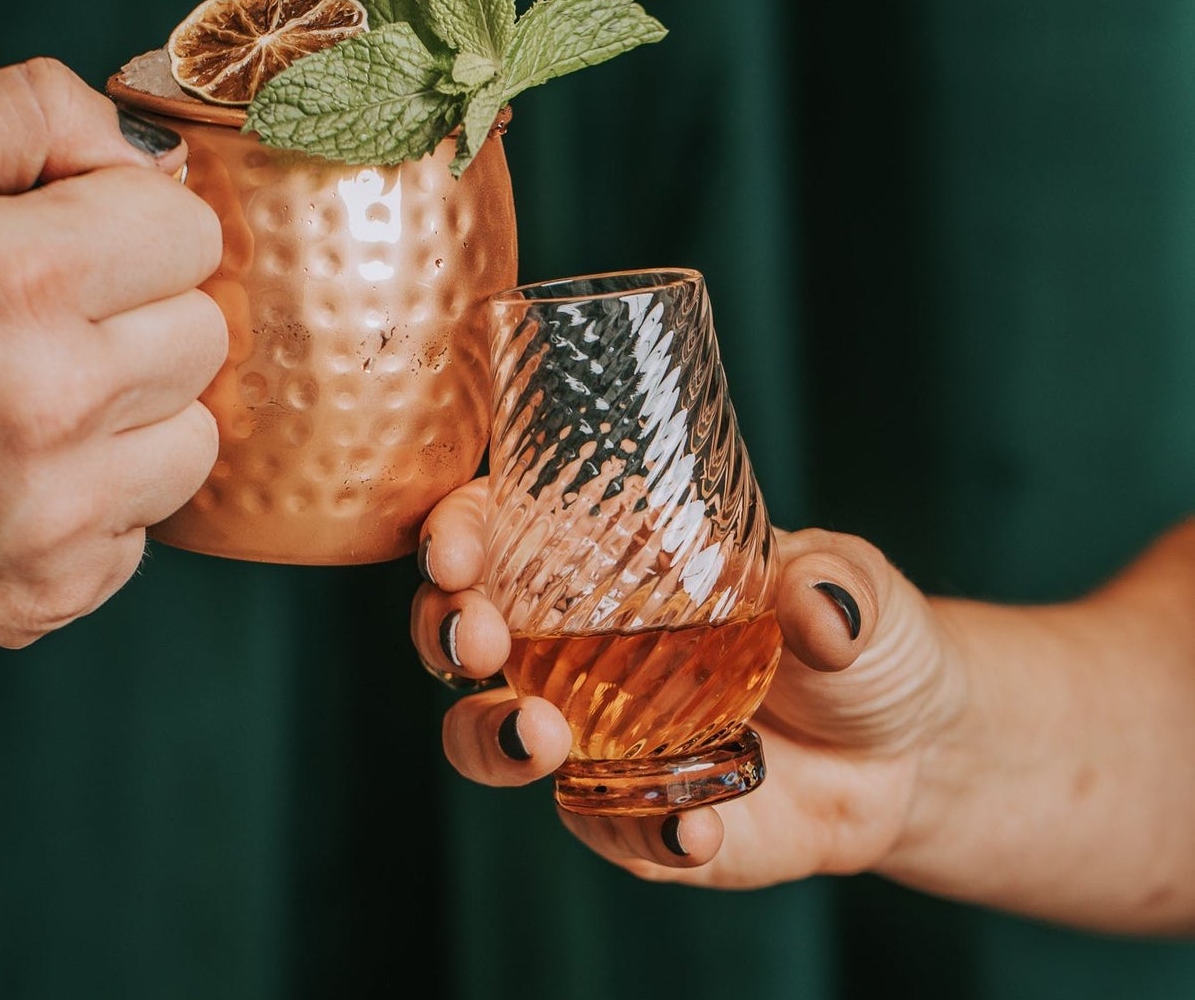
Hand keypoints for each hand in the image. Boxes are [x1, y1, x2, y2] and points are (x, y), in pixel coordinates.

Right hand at [410, 477, 965, 886]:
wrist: (911, 752)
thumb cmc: (863, 634)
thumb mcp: (855, 585)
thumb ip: (831, 587)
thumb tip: (815, 605)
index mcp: (609, 559)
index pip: (500, 527)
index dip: (456, 532)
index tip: (455, 550)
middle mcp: (578, 642)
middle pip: (463, 630)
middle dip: (445, 629)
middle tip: (476, 640)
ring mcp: (598, 732)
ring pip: (490, 736)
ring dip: (492, 736)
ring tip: (541, 737)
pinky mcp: (636, 813)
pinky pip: (605, 827)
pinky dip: (638, 828)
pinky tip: (695, 824)